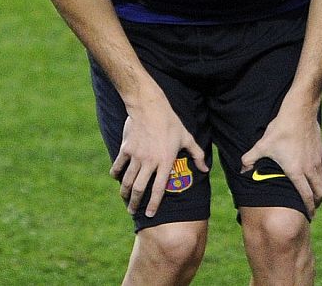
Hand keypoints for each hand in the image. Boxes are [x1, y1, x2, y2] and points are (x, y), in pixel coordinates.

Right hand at [112, 94, 208, 217]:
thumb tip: (206, 169)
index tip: (150, 215)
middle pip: (139, 189)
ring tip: (124, 198)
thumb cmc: (171, 122)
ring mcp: (136, 156)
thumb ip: (198, 155)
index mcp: (165, 162)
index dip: (154, 204)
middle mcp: (149, 162)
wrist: (149, 107)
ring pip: (128, 179)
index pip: (158, 190)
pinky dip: (116, 173)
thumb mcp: (187, 138)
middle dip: (135, 203)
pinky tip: (115, 178)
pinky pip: (119, 164)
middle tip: (132, 211)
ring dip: (124, 192)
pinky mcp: (126, 148)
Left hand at [242, 107, 321, 218]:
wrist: (299, 113)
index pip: (306, 196)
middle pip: (320, 193)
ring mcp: (319, 161)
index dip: (308, 208)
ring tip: (313, 193)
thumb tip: (241, 170)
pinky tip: (314, 174)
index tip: (309, 216)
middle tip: (311, 207)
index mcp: (297, 172)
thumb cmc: (279, 130)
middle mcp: (311, 169)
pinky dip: (321, 176)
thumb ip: (250, 159)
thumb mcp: (262, 145)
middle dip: (316, 203)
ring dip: (319, 190)